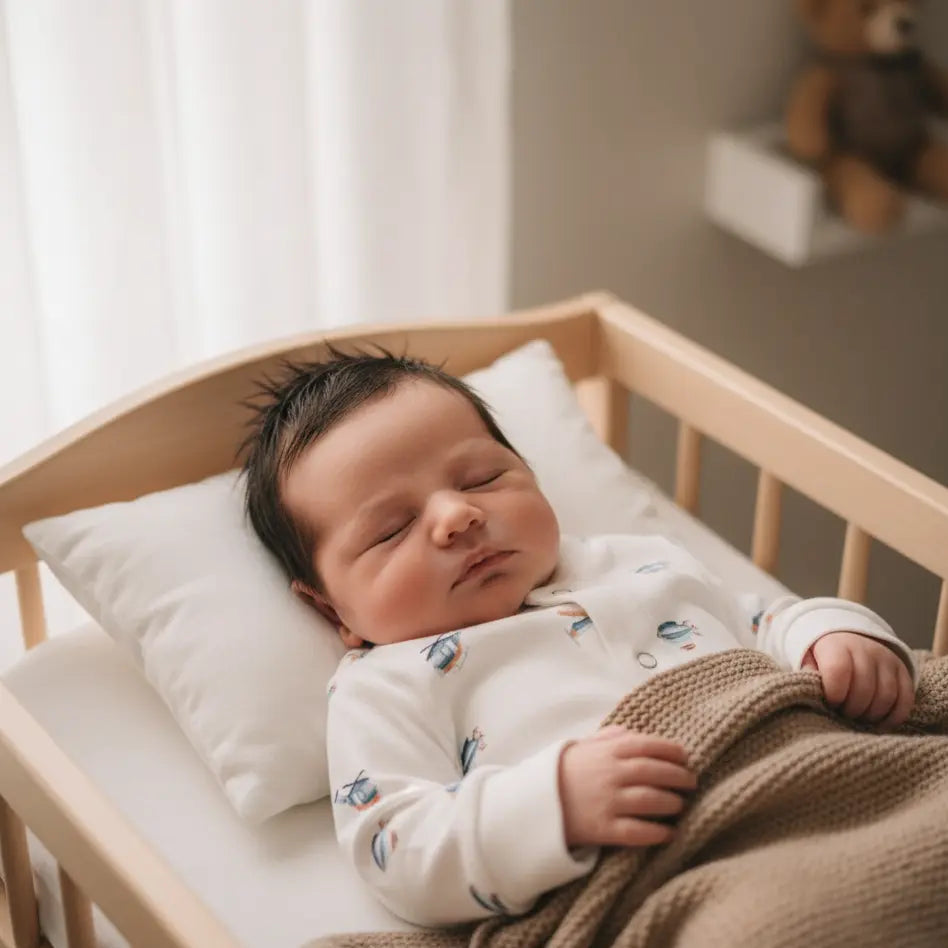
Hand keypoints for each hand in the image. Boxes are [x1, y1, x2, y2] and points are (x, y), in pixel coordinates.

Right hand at [558, 726, 695, 848]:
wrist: (535, 803)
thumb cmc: (563, 771)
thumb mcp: (583, 746)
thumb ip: (609, 737)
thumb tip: (631, 732)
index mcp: (608, 751)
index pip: (649, 745)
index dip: (672, 751)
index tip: (685, 757)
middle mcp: (611, 774)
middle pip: (656, 772)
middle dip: (679, 777)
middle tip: (691, 782)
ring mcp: (608, 802)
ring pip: (652, 800)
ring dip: (672, 803)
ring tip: (680, 805)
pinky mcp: (604, 829)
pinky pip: (639, 832)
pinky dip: (659, 833)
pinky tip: (670, 833)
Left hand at [801, 632, 914, 729]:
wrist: (847, 638)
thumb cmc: (824, 657)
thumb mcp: (809, 659)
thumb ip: (808, 674)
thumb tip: (809, 690)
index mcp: (838, 646)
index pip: (839, 671)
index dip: (833, 694)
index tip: (829, 703)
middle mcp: (866, 650)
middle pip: (864, 688)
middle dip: (851, 709)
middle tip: (843, 714)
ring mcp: (887, 660)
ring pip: (886, 696)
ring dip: (871, 715)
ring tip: (857, 719)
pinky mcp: (903, 672)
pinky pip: (905, 700)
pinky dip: (893, 717)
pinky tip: (878, 723)